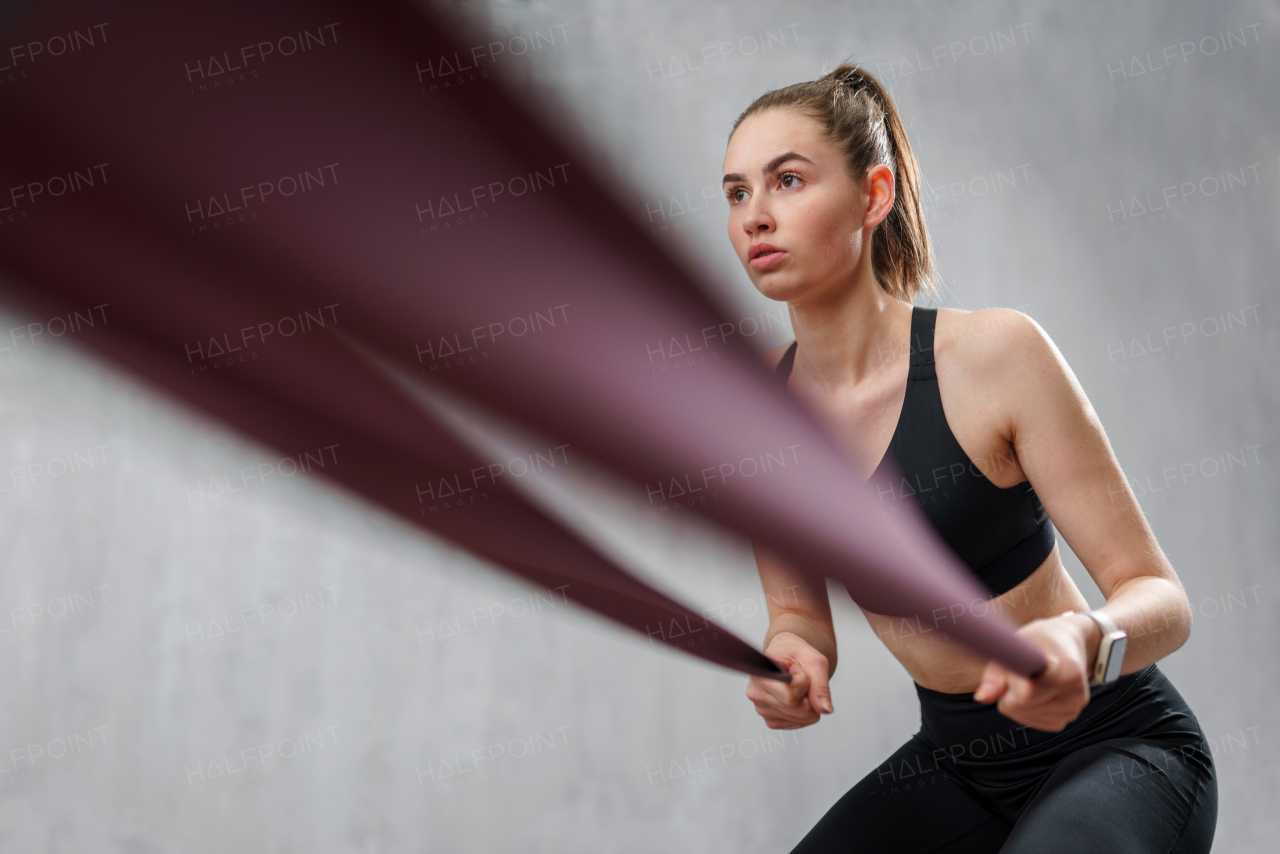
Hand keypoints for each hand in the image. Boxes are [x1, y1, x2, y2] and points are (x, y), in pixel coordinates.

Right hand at [745, 631, 833, 728]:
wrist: (786, 654)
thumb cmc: (797, 654)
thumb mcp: (814, 661)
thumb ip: (820, 686)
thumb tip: (825, 710)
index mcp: (760, 676)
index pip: (790, 697)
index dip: (804, 683)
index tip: (796, 669)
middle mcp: (756, 694)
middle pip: (799, 711)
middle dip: (810, 696)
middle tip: (800, 678)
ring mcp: (762, 710)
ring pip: (800, 719)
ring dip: (808, 704)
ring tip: (796, 686)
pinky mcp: (770, 720)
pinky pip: (797, 724)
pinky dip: (803, 713)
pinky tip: (796, 698)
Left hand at [972, 614, 1095, 731]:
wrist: (1067, 642)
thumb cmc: (1040, 640)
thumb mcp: (1016, 644)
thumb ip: (995, 673)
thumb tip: (982, 697)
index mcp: (1067, 671)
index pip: (1027, 692)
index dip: (1010, 682)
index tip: (1015, 667)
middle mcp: (1075, 693)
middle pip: (1023, 707)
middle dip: (1009, 692)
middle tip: (1019, 671)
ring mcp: (1073, 708)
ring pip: (1026, 716)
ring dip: (1017, 702)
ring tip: (1029, 679)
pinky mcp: (1068, 718)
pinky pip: (1034, 721)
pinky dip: (1027, 709)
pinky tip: (1034, 692)